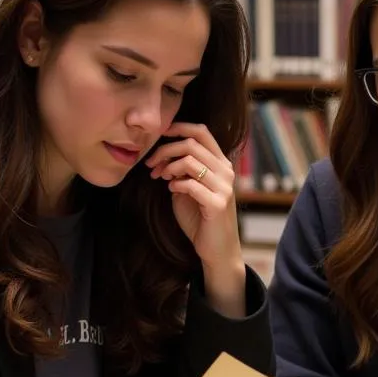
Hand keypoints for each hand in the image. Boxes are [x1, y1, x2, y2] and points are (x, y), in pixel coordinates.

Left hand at [145, 121, 245, 315]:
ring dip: (169, 167)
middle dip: (165, 150)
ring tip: (160, 177)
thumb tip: (164, 156)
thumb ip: (182, 170)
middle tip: (151, 164)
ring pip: (191, 161)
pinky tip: (171, 189)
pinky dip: (176, 183)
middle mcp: (226, 172)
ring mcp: (224, 187)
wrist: (216, 249)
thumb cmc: (200, 219)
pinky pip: (191, 184)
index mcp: (221, 164)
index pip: (202, 132)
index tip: (159, 135)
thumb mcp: (188, 188)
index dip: (179, 127)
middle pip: (192, 144)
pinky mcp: (218, 204)